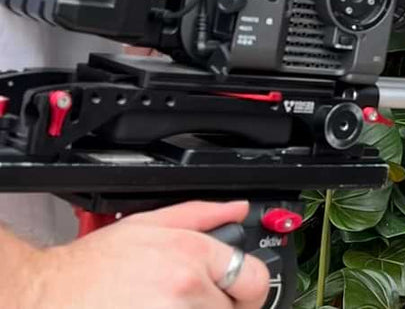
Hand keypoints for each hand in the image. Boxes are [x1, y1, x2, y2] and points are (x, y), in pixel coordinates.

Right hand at [16, 200, 268, 308]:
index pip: (253, 278)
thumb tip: (238, 210)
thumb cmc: (91, 266)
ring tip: (166, 308)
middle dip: (217, 308)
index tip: (239, 294)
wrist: (46, 295)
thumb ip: (202, 215)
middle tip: (191, 303)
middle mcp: (185, 290)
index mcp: (191, 258)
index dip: (248, 288)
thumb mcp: (148, 224)